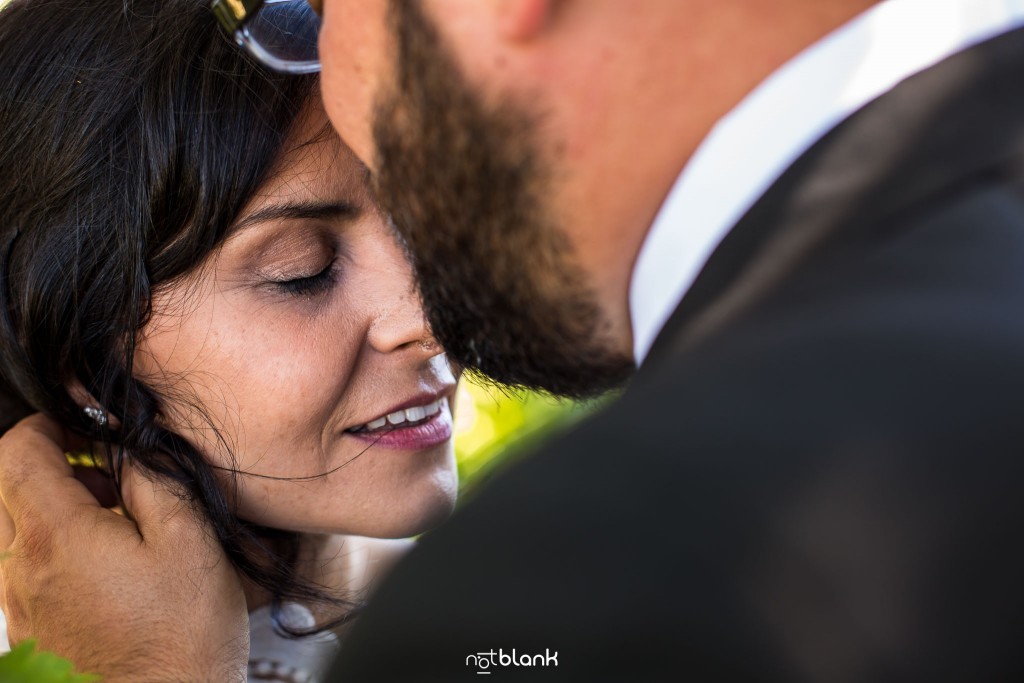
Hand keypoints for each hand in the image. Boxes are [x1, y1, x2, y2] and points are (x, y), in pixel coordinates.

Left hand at [0, 415, 248, 681]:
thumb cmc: (180, 640)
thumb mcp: (189, 541)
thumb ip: (153, 479)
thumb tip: (129, 444)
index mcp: (56, 536)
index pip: (16, 451)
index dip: (47, 423)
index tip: (84, 424)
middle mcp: (19, 568)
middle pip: (2, 485)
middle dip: (45, 461)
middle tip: (102, 469)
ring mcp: (16, 603)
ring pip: (8, 526)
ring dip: (50, 504)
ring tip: (111, 517)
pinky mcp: (27, 629)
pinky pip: (19, 564)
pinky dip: (51, 543)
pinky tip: (105, 561)